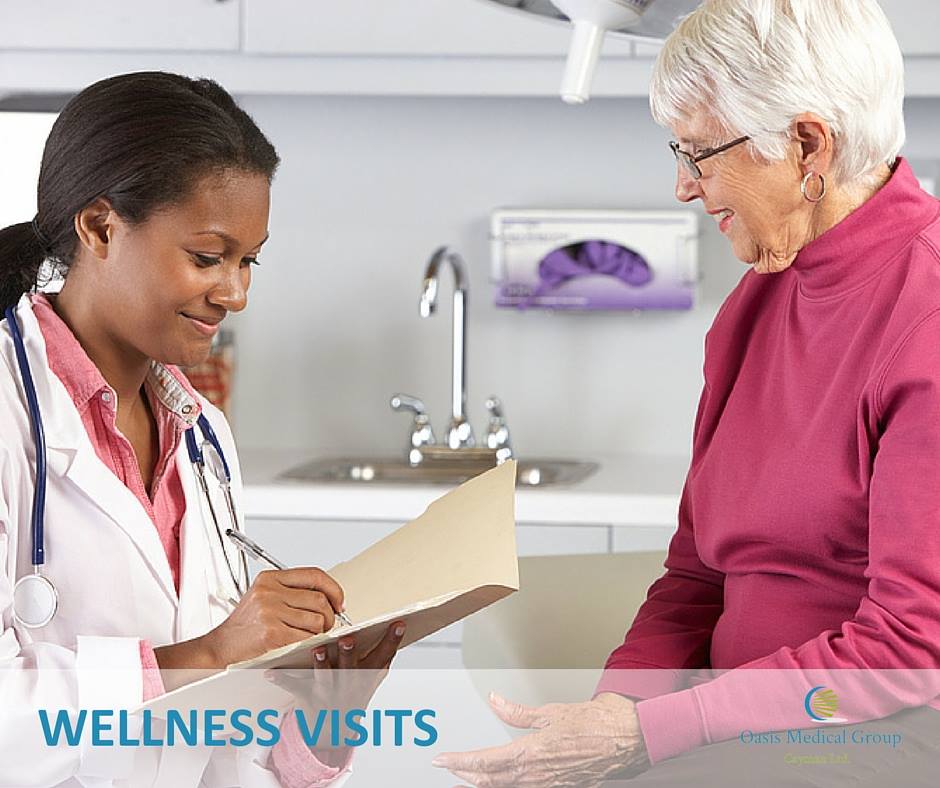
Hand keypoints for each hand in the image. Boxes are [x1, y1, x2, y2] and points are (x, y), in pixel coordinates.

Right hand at [155, 567, 345, 678]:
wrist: (219, 648)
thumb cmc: (244, 627)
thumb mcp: (264, 598)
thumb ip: (292, 593)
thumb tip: (329, 597)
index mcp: (270, 579)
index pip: (314, 575)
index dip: (333, 588)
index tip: (339, 601)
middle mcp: (269, 591)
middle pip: (319, 599)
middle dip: (330, 616)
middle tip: (326, 625)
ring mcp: (270, 611)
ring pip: (317, 620)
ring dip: (319, 632)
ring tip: (308, 636)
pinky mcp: (271, 633)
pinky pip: (306, 637)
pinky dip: (309, 643)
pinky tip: (299, 645)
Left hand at [266, 621, 405, 767]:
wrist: (332, 733)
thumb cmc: (350, 697)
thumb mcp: (370, 679)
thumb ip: (380, 656)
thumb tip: (396, 627)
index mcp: (366, 677)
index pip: (383, 656)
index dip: (391, 640)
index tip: (398, 623)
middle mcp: (349, 684)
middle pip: (351, 666)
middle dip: (349, 653)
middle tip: (348, 639)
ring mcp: (328, 693)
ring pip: (325, 677)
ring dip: (321, 664)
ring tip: (317, 651)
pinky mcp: (308, 698)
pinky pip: (294, 688)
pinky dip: (282, 680)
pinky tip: (271, 672)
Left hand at [432, 692, 649, 786]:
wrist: (627, 739)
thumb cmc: (595, 723)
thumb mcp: (551, 712)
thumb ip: (517, 712)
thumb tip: (495, 702)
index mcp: (533, 753)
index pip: (485, 762)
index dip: (459, 762)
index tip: (442, 760)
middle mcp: (538, 774)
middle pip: (491, 782)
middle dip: (466, 776)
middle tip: (448, 769)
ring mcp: (549, 786)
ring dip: (483, 784)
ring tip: (466, 778)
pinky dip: (506, 786)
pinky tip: (501, 782)